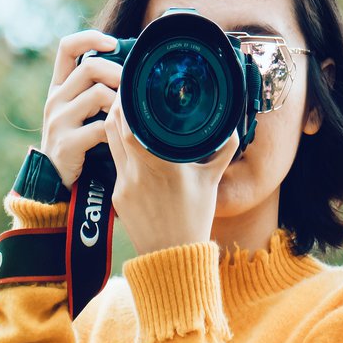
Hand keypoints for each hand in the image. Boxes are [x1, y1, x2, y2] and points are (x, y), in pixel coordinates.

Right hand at [40, 30, 121, 188]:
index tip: (113, 43)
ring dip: (120, 103)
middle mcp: (55, 99)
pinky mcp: (66, 143)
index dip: (90, 38)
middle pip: (90, 68)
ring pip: (99, 94)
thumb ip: (95, 89)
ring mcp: (58, 121)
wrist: (55, 181)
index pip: (67, 47)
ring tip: (127, 115)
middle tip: (132, 87)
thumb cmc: (78, 141)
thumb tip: (130, 68)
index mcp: (58, 87)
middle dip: (118, 73)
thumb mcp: (80, 111)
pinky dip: (116, 130)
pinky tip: (120, 137)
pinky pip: (100, 127)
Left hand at [103, 99, 241, 255]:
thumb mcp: (212, 181)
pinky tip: (126, 142)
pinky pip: (113, 163)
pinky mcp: (115, 196)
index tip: (134, 85)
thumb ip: (223, 150)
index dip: (127, 101)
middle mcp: (138, 172)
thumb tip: (234, 126)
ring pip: (109, 142)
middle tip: (126, 90)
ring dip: (113, 124)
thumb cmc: (195, 218)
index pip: (132, 123)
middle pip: (113, 126)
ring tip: (123, 109)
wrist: (172, 257)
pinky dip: (118, 148)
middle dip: (116, 105)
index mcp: (163, 164)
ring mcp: (123, 184)